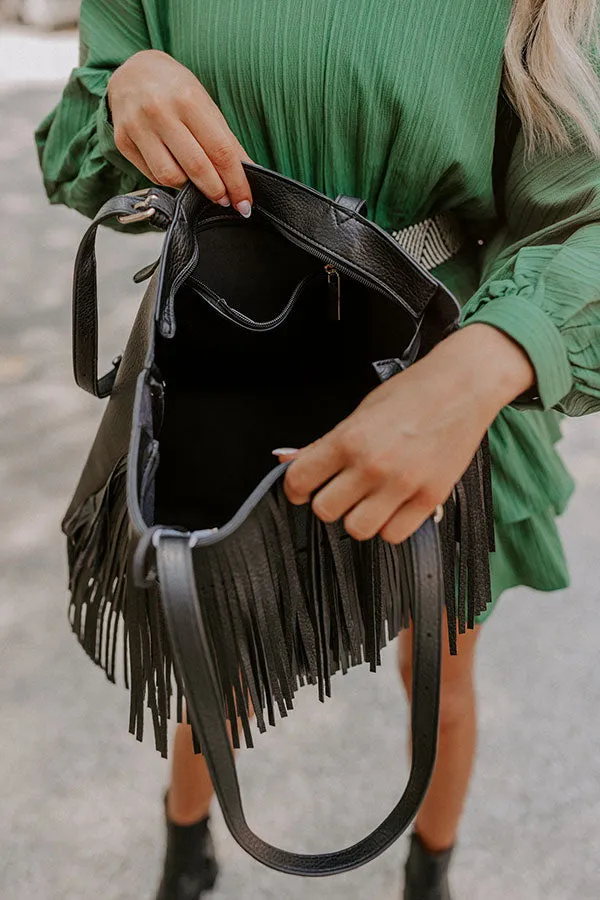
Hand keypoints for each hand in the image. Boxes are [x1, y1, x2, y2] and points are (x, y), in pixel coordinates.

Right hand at [107, 49, 254, 213]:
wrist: (132, 71)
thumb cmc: (176, 89)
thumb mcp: (205, 105)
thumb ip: (226, 140)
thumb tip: (248, 173)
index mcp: (188, 99)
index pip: (220, 151)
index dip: (236, 182)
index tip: (245, 203)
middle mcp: (160, 111)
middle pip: (196, 167)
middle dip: (216, 191)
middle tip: (226, 200)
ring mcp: (138, 126)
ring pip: (170, 177)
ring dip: (190, 189)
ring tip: (199, 183)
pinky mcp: (123, 141)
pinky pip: (152, 175)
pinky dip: (170, 180)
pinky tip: (177, 172)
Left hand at [278, 324, 534, 543]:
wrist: (463, 386)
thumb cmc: (412, 393)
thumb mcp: (360, 412)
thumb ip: (327, 443)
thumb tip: (291, 461)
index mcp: (349, 438)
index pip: (299, 480)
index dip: (295, 489)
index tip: (302, 489)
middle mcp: (373, 465)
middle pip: (325, 511)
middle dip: (329, 502)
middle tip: (340, 491)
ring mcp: (402, 485)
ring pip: (357, 529)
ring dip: (358, 518)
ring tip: (369, 501)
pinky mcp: (430, 499)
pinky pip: (394, 534)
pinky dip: (390, 525)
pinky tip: (394, 505)